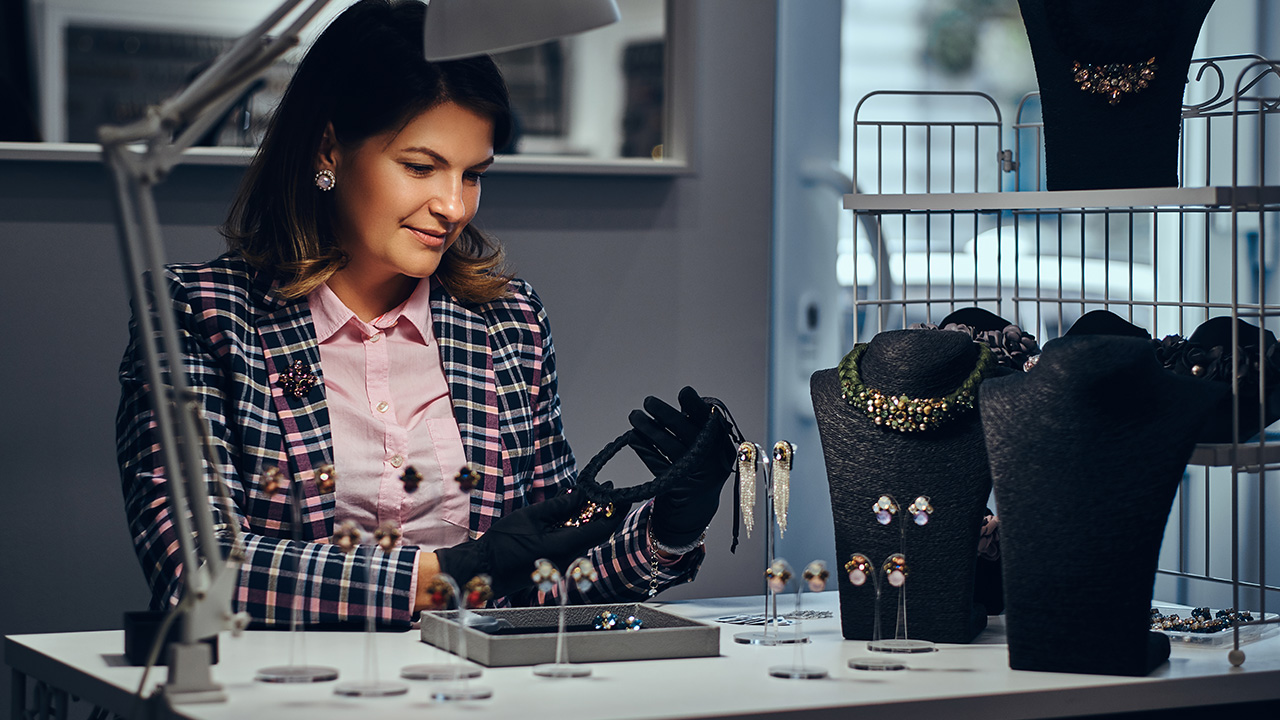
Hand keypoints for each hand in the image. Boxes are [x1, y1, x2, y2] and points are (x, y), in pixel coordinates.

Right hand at [435, 491, 628, 597]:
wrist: (484, 569)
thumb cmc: (502, 545)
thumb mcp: (530, 517)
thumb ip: (558, 506)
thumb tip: (582, 495)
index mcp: (564, 547)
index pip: (602, 529)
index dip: (616, 511)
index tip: (623, 495)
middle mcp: (569, 558)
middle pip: (597, 533)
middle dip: (605, 511)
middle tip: (607, 491)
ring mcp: (563, 563)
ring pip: (585, 537)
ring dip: (590, 517)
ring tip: (590, 496)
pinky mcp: (556, 563)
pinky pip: (574, 543)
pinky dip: (577, 526)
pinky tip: (573, 512)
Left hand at [628, 386, 736, 550]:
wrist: (697, 508)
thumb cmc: (699, 469)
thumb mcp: (707, 448)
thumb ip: (697, 427)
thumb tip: (683, 400)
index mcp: (721, 445)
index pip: (709, 420)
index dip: (696, 405)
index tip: (683, 392)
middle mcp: (712, 459)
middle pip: (685, 431)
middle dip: (664, 413)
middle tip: (648, 401)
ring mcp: (694, 474)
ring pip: (668, 445)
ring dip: (648, 428)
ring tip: (635, 416)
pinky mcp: (677, 486)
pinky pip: (656, 463)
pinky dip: (644, 448)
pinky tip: (634, 437)